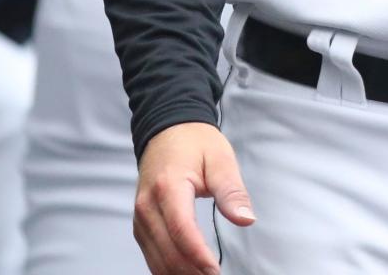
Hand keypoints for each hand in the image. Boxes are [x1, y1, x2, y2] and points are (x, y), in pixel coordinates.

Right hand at [135, 123, 254, 274]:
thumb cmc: (195, 142)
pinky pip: (151, 254)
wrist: (167, 128)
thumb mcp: (220, 158)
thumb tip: (246, 219)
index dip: (198, 256)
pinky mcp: (140, 223)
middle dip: (191, 271)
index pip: (182, 230)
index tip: (216, 271)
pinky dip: (167, 268)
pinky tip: (185, 273)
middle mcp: (147, 205)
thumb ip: (232, 191)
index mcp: (168, 186)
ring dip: (178, 274)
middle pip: (167, 250)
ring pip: (156, 258)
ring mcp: (140, 216)